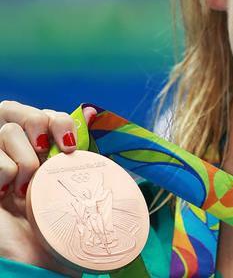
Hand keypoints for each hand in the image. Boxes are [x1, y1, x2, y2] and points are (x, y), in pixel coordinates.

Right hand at [0, 100, 96, 274]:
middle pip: (16, 108)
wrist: (36, 257)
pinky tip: (6, 195)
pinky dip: (5, 173)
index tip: (70, 148)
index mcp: (37, 147)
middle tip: (45, 154)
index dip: (58, 122)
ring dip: (25, 161)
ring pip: (7, 131)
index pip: (45, 114)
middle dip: (38, 126)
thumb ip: (75, 152)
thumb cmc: (56, 222)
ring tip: (26, 188)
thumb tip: (91, 113)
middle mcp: (13, 148)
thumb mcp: (70, 184)